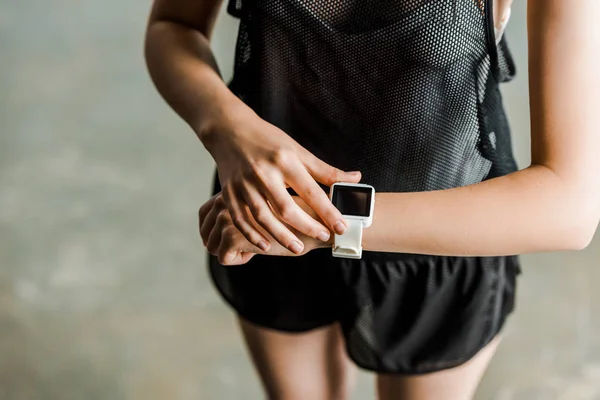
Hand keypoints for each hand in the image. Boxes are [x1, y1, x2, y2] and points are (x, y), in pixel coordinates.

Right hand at [200, 104, 360, 254]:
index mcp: (284, 160)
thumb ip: (324, 169)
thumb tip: (355, 179)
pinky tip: (266, 245)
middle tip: (323, 237)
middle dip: (307, 226)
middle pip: (286, 208)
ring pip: (263, 217)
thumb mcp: (297, 150)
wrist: (229, 130)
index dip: (327, 211)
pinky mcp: (229, 193)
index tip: (341, 226)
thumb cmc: (268, 140)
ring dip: (281, 236)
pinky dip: (253, 235)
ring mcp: (243, 185)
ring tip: (298, 248)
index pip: (310, 191)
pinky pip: (240, 219)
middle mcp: (263, 173)